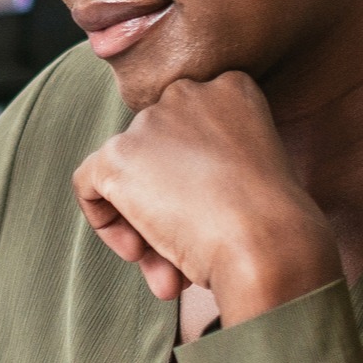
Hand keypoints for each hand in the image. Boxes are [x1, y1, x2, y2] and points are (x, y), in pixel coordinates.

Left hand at [69, 72, 341, 322]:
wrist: (269, 245)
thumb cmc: (274, 228)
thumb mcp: (250, 179)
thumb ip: (207, 170)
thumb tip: (164, 197)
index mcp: (231, 88)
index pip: (187, 132)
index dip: (193, 183)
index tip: (211, 219)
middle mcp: (188, 92)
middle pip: (155, 153)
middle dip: (167, 207)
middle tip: (186, 259)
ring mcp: (150, 121)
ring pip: (126, 174)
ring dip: (144, 226)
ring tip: (171, 273)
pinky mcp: (117, 154)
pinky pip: (88, 184)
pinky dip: (104, 222)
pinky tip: (137, 253)